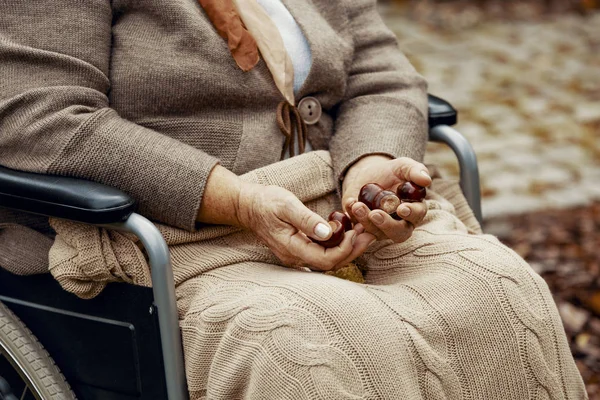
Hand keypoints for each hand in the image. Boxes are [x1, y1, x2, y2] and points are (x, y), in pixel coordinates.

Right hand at [236, 182, 375, 270]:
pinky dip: (338, 245)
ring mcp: (296, 255)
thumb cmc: (266, 201)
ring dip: (348, 248)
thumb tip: (330, 233)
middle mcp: (294, 257)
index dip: (345, 248)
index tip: (357, 230)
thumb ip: (307, 219)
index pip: (326, 260)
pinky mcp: (299, 249)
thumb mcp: (286, 205)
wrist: (247, 205)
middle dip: (353, 250)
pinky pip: (322, 253)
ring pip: (328, 260)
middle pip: (331, 264)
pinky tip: (348, 233)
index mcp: (292, 248)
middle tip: (371, 234)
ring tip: (364, 232)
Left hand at [342, 155, 431, 242]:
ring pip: (376, 233)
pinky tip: (350, 204)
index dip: (411, 214)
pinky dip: (352, 218)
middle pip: (398, 233)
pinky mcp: (363, 228)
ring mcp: (381, 229)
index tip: (402, 208)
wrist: (369, 175)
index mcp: (414, 210)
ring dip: (366, 221)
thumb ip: (415, 171)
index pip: (417, 216)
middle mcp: (400, 224)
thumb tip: (426, 180)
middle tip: (375, 214)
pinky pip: (358, 230)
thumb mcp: (403, 166)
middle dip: (386, 224)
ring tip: (357, 205)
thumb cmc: (392, 172)